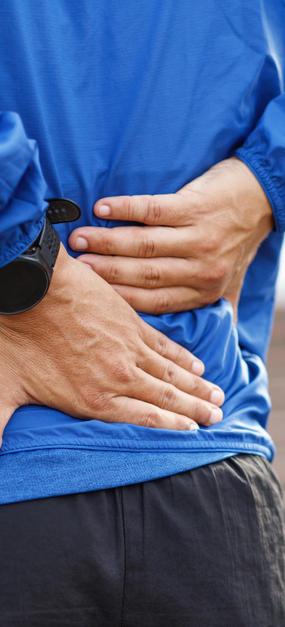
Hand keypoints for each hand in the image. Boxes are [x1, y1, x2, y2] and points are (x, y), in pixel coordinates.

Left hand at [0, 246, 223, 442]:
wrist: (31, 288)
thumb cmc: (16, 339)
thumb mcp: (2, 391)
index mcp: (93, 400)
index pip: (144, 420)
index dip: (173, 428)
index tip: (195, 432)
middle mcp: (119, 378)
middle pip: (167, 399)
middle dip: (196, 411)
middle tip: (218, 416)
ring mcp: (129, 349)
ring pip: (172, 374)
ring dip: (197, 387)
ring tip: (217, 395)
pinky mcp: (131, 324)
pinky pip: (166, 346)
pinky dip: (184, 357)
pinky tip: (196, 364)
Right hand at [69, 157, 272, 314]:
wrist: (262, 198)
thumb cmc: (237, 241)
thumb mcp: (229, 282)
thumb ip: (210, 308)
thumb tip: (198, 350)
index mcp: (204, 291)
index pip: (154, 302)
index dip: (120, 300)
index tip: (92, 298)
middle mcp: (202, 268)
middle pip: (144, 275)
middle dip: (106, 272)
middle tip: (78, 269)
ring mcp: (199, 237)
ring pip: (145, 245)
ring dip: (108, 242)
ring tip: (80, 239)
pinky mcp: (196, 207)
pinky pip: (154, 209)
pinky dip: (126, 209)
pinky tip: (102, 209)